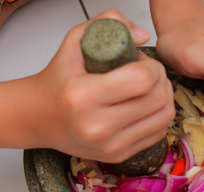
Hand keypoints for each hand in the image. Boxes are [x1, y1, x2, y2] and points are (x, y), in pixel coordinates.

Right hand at [35, 9, 174, 162]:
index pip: (142, 79)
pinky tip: (146, 107)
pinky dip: (159, 116)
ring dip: (165, 97)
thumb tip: (143, 36)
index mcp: (84, 95)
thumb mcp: (75, 41)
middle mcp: (98, 125)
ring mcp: (110, 145)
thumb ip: (108, 23)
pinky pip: (159, 133)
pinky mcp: (118, 155)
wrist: (39, 118)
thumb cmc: (59, 79)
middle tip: (148, 73)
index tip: (141, 62)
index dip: (151, 66)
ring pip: (164, 117)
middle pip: (158, 98)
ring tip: (150, 88)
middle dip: (161, 79)